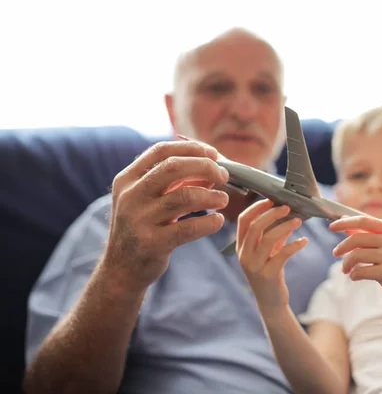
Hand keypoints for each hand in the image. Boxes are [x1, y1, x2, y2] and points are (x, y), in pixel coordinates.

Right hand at [104, 140, 229, 291]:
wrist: (121, 269)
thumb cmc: (143, 227)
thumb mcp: (150, 200)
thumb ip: (176, 183)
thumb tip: (212, 168)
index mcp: (127, 179)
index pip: (161, 151)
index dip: (191, 148)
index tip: (213, 154)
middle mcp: (130, 196)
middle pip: (173, 167)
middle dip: (205, 166)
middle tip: (224, 175)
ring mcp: (139, 220)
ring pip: (185, 196)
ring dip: (211, 195)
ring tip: (223, 199)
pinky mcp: (152, 243)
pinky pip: (188, 228)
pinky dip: (209, 222)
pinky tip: (218, 221)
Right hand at [237, 200, 307, 309]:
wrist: (271, 303)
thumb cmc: (270, 274)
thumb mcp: (269, 252)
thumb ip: (275, 234)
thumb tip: (287, 214)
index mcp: (241, 247)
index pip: (243, 221)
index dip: (256, 208)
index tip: (271, 200)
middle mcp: (244, 256)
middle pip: (255, 226)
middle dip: (272, 213)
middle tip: (287, 207)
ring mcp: (255, 266)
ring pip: (268, 238)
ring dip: (285, 226)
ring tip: (299, 221)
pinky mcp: (268, 275)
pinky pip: (282, 254)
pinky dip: (295, 245)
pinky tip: (304, 241)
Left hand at [329, 215, 381, 304]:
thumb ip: (366, 234)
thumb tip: (344, 221)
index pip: (364, 221)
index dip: (345, 223)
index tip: (331, 227)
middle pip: (357, 239)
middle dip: (342, 246)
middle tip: (335, 253)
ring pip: (357, 255)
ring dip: (346, 264)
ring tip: (346, 269)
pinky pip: (362, 271)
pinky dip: (354, 274)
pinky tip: (355, 276)